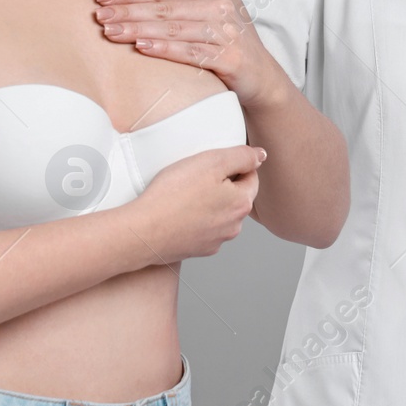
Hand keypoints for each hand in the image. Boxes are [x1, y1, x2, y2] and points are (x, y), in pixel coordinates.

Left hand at [93, 0, 279, 104]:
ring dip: (140, 29)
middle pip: (165, 8)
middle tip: (100, 15)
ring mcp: (226, 33)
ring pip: (175, 28)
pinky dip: (165, 48)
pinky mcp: (230, 58)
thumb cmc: (224, 44)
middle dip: (128, 11)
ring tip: (112, 32)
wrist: (260, 77)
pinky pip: (192, 52)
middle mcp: (218, 8)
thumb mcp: (202, 13)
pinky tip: (143, 47)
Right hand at [130, 144, 264, 263]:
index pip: (251, 176)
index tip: (209, 164)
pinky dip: (195, 219)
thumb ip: (242, 155)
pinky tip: (178, 212)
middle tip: (194, 177)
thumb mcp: (211, 161)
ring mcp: (216, 241)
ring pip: (219, 213)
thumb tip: (261, 155)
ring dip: (208, 203)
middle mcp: (234, 227)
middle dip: (220, 185)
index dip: (231, 165)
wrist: (144, 231)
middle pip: (235, 196)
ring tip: (183, 195)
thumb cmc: (174, 194)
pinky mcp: (198, 250)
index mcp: (242, 204)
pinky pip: (203, 228)